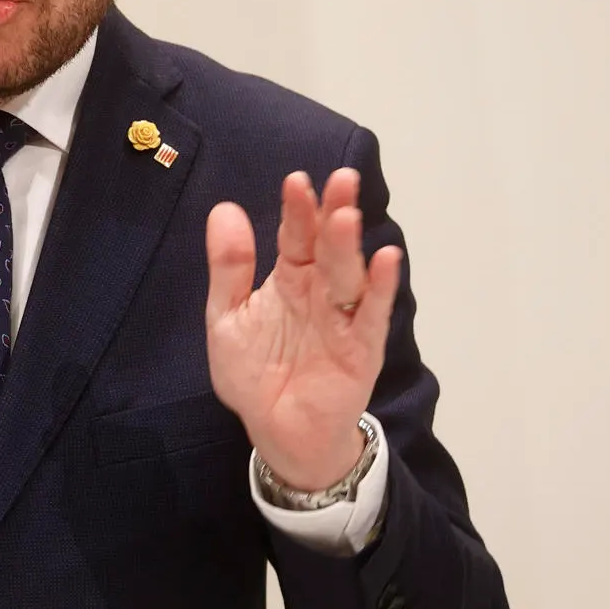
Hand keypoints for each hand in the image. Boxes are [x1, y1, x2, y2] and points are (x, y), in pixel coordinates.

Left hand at [205, 169, 400, 491]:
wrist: (275, 430)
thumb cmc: (254, 373)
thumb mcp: (227, 316)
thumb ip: (229, 268)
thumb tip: (224, 209)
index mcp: (290, 279)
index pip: (297, 236)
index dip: (298, 210)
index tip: (296, 180)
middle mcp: (321, 292)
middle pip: (330, 247)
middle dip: (334, 213)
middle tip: (340, 178)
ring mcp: (343, 318)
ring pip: (349, 275)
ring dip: (350, 245)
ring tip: (348, 214)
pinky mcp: (361, 349)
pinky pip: (371, 315)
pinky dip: (380, 288)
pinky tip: (385, 259)